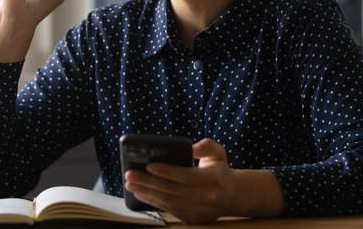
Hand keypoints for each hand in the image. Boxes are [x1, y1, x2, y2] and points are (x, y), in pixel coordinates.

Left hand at [124, 139, 284, 223]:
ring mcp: (198, 210)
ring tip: (131, 183)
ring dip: (146, 192)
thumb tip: (191, 148)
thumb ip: (206, 145)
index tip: (149, 165)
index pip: (185, 176)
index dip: (166, 171)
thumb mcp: (218, 152)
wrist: (232, 196)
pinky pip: (169, 209)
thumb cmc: (219, 170)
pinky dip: (152, 201)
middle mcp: (205, 197)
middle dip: (148, 182)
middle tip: (130, 174)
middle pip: (172, 190)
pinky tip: (141, 193)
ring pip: (168, 201)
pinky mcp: (191, 218)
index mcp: (212, 179)